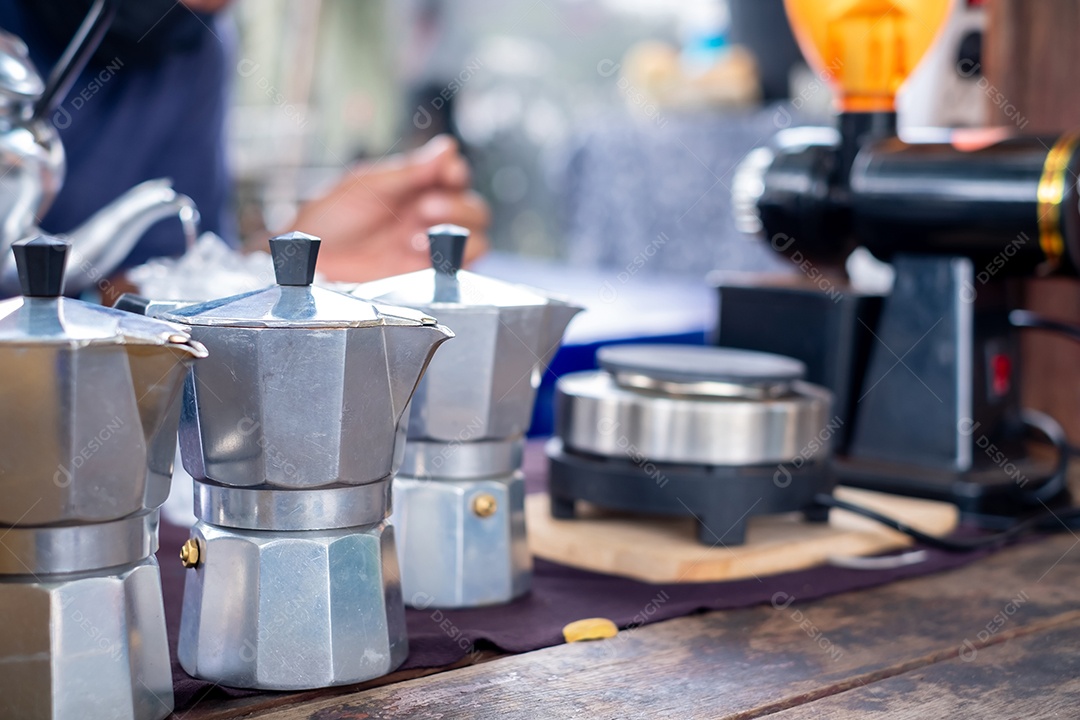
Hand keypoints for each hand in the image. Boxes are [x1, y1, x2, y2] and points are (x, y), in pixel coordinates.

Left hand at [283, 135, 489, 282]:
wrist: (311, 260)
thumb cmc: (329, 220)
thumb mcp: (366, 186)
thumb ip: (408, 170)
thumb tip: (446, 148)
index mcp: (416, 188)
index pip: (454, 175)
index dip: (457, 172)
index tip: (449, 173)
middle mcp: (429, 216)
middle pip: (474, 208)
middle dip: (457, 206)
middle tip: (425, 207)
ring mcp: (431, 246)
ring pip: (477, 236)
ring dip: (457, 232)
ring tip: (418, 234)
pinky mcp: (428, 274)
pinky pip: (462, 265)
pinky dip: (454, 257)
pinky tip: (421, 253)